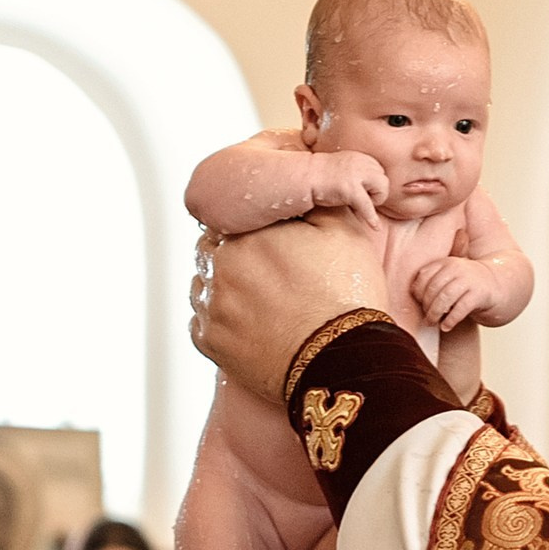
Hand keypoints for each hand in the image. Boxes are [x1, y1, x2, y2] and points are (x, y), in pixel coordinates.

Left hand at [191, 210, 389, 403]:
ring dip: (224, 285)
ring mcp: (211, 307)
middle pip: (213, 249)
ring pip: (204, 283)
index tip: (271, 242)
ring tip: (260, 299)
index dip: (252, 229)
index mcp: (246, 235)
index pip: (231, 217)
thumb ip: (316, 201)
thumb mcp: (344, 233)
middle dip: (235, 255)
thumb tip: (304, 188)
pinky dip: (221, 319)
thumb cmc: (345, 299)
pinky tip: (249, 323)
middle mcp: (219, 268)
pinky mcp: (211, 343)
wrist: (343, 361)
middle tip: (268, 271)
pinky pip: (203, 321)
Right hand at [309, 151, 389, 230]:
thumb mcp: (345, 169)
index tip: (362, 192)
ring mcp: (356, 175)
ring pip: (382, 190)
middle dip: (376, 193)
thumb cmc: (322, 178)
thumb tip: (376, 189)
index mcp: (361, 157)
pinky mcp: (350, 189)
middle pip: (384, 181)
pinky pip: (368, 206)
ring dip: (374, 201)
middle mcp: (361, 162)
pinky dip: (371, 218)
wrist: (303, 177)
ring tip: (358, 204)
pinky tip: (374, 227)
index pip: (380, 172)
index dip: (373, 186)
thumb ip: (360, 173)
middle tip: (361, 199)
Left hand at [410, 257, 495, 332]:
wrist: (497, 285)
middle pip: (433, 288)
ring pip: (444, 298)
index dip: (418, 292)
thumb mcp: (450, 276)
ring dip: (435, 313)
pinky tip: (446, 327)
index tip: (418, 303)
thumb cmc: (468, 285)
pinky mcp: (479, 294)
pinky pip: (460, 308)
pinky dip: (450, 320)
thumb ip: (433, 280)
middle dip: (426, 306)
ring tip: (432, 323)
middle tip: (426, 318)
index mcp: (446, 262)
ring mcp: (469, 280)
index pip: (424, 275)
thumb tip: (411, 295)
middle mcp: (457, 268)